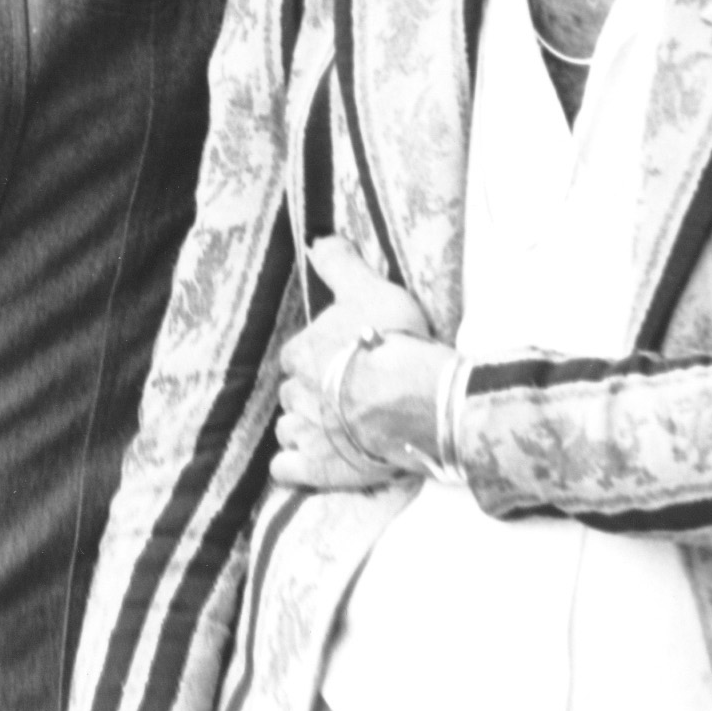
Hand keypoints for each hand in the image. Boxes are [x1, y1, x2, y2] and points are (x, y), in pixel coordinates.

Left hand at [270, 240, 440, 493]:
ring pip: (290, 428)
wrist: (424, 399)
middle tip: (349, 394)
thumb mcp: (369, 288)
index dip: (320, 357)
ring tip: (338, 428)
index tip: (345, 360)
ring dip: (306, 427)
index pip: (297, 355)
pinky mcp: (320, 469)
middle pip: (296, 392)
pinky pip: (288, 469)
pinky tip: (317, 460)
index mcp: (300, 353)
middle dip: (315, 393)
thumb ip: (339, 263)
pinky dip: (296, 466)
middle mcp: (295, 394)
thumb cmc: (396, 341)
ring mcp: (306, 434)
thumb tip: (317, 240)